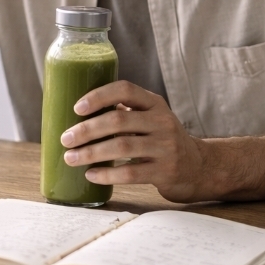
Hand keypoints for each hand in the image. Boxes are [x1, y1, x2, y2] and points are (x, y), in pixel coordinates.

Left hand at [60, 81, 208, 201]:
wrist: (199, 167)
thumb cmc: (161, 139)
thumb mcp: (150, 118)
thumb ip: (124, 112)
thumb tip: (77, 114)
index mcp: (154, 103)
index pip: (125, 89)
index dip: (99, 96)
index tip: (76, 108)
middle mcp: (162, 122)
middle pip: (118, 120)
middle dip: (87, 129)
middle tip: (65, 138)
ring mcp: (166, 147)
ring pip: (122, 147)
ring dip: (91, 153)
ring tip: (71, 158)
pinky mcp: (166, 172)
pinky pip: (131, 173)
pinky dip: (106, 174)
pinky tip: (90, 175)